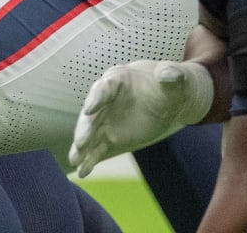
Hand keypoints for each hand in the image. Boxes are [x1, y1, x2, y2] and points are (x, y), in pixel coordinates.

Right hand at [69, 59, 213, 177]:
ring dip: (81, 147)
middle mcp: (106, 100)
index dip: (96, 98)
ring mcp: (106, 120)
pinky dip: (89, 160)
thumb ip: (169, 75)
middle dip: (85, 127)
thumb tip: (169, 74)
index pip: (104, 88)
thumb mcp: (172, 78)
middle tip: (80, 142)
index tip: (89, 109)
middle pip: (91, 114)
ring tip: (75, 160)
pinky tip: (83, 172)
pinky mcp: (110, 138)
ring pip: (90, 134)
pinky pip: (97, 149)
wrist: (169, 101)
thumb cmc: (168, 84)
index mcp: (117, 80)